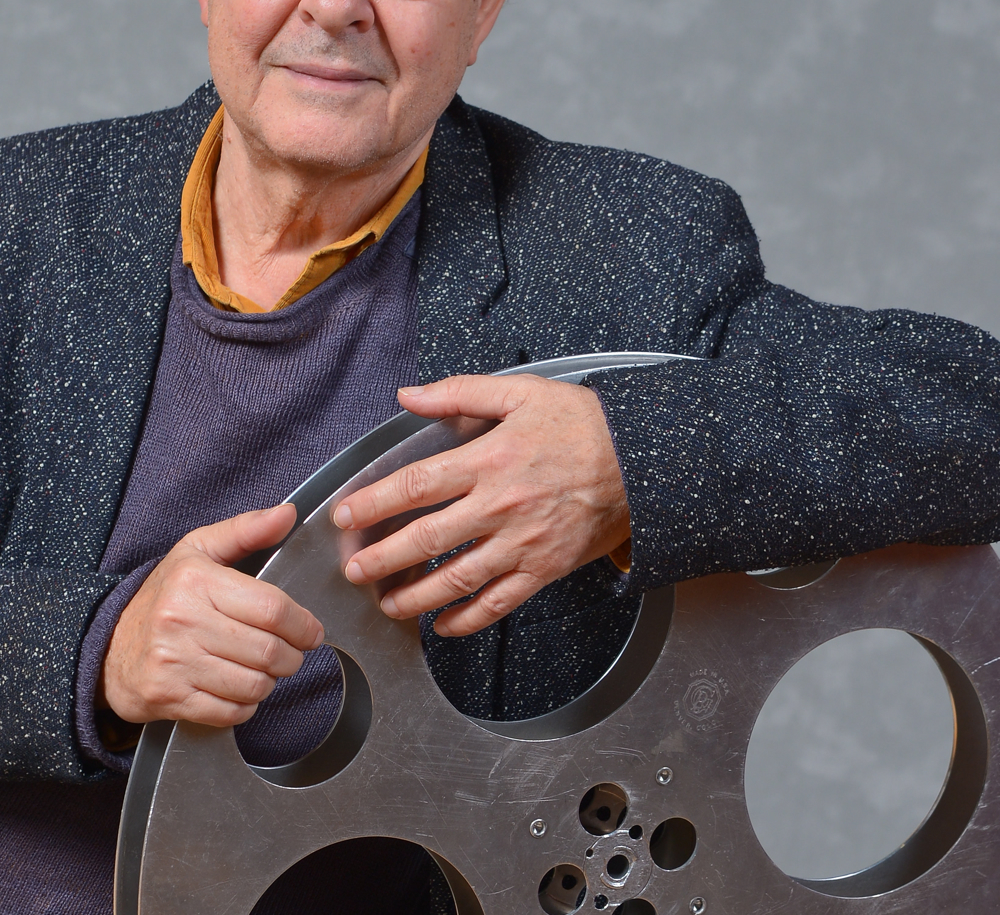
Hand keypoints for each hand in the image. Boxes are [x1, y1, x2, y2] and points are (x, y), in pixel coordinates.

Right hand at [100, 505, 324, 726]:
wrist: (108, 645)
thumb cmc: (164, 595)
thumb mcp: (198, 550)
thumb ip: (247, 529)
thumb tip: (288, 513)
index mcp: (196, 581)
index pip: (271, 608)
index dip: (303, 624)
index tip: (312, 632)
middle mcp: (183, 622)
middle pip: (267, 650)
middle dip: (293, 656)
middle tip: (293, 653)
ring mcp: (174, 663)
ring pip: (253, 684)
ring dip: (270, 681)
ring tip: (265, 669)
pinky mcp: (169, 698)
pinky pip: (230, 712)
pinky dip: (246, 704)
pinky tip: (239, 686)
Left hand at [333, 375, 629, 636]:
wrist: (643, 459)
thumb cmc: (583, 423)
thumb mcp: (520, 392)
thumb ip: (460, 393)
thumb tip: (409, 395)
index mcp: (489, 460)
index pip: (415, 486)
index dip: (374, 503)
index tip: (347, 516)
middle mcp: (500, 506)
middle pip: (425, 539)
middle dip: (381, 559)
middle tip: (354, 570)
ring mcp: (522, 544)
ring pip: (455, 579)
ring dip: (414, 597)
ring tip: (387, 603)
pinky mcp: (544, 570)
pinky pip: (498, 604)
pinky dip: (465, 620)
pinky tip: (442, 625)